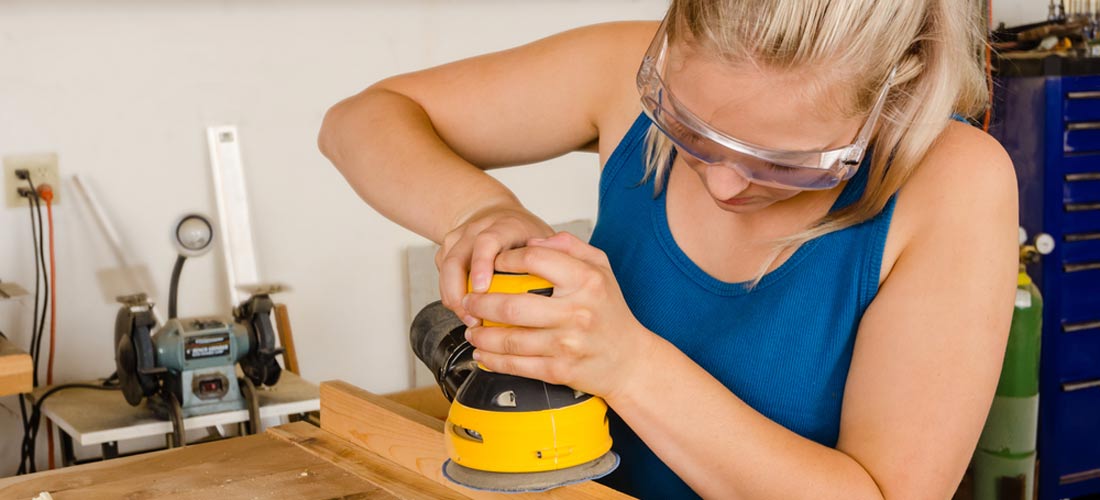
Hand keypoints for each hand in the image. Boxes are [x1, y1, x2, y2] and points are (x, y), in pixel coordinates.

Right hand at [436, 204, 553, 324]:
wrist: (492, 212)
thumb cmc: (521, 231)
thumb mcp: (542, 236)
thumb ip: (554, 254)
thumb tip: (558, 279)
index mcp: (503, 225)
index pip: (487, 242)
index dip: (481, 266)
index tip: (481, 289)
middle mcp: (476, 230)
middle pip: (457, 259)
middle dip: (460, 291)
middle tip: (473, 317)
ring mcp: (458, 239)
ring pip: (446, 268)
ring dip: (453, 297)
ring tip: (470, 320)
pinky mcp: (446, 251)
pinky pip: (442, 276)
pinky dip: (450, 295)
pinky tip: (465, 311)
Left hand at [462, 232, 654, 399]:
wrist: (629, 361)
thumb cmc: (610, 312)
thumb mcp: (601, 268)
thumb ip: (570, 246)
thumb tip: (534, 240)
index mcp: (586, 281)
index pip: (534, 260)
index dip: (504, 260)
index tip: (492, 264)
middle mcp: (576, 312)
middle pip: (511, 306)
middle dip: (479, 304)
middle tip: (468, 301)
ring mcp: (566, 344)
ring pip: (508, 339)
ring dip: (481, 335)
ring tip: (471, 328)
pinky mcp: (559, 370)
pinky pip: (516, 365)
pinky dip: (492, 361)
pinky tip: (482, 354)